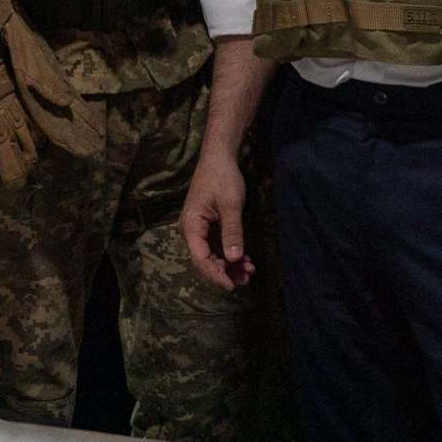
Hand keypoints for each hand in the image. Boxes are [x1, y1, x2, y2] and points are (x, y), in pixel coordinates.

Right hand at [182, 150, 255, 291]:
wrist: (219, 156)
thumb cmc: (223, 177)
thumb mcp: (230, 205)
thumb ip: (232, 232)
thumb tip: (234, 259)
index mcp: (191, 226)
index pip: (201, 259)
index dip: (216, 275)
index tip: (231, 285)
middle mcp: (192, 230)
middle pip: (206, 260)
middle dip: (226, 271)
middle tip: (247, 278)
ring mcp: (200, 228)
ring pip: (212, 255)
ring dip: (230, 265)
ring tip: (250, 270)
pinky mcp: (208, 225)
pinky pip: (217, 246)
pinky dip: (230, 254)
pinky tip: (245, 259)